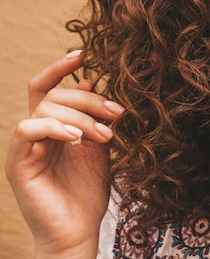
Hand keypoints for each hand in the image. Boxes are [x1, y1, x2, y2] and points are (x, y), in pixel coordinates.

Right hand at [5, 51, 123, 258]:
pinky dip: (54, 127)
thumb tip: (89, 81)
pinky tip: (77, 137)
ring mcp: (25, 148)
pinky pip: (27, 130)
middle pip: (54, 95)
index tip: (83, 53)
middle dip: (89, 100)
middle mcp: (36, 134)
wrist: (78, 231)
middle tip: (116, 113)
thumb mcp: (98, 147)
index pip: (48, 88)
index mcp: (54, 127)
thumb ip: (93, 117)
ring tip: (104, 134)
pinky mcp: (18, 163)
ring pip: (44, 109)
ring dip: (80, 116)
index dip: (60, 67)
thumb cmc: (88, 191)